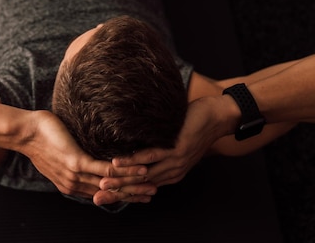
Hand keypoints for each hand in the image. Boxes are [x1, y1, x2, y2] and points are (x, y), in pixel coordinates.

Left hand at [23, 110, 152, 202]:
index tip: (139, 194)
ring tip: (151, 180)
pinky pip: (105, 169)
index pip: (101, 193)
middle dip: (132, 193)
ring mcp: (75, 174)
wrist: (24, 131)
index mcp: (70, 185)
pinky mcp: (76, 161)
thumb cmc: (41, 137)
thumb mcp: (59, 154)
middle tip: (152, 193)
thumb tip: (83, 154)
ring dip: (133, 182)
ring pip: (111, 182)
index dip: (122, 195)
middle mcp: (73, 184)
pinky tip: (139, 167)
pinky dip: (124, 170)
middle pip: (109, 192)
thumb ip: (74, 159)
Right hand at [99, 97, 229, 194]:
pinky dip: (133, 160)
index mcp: (172, 174)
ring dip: (121, 179)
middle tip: (96, 196)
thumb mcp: (176, 145)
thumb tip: (139, 148)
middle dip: (117, 192)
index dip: (123, 193)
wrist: (218, 118)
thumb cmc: (195, 127)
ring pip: (143, 175)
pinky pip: (151, 156)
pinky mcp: (176, 149)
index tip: (103, 196)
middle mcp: (172, 172)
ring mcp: (175, 162)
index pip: (143, 187)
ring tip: (102, 181)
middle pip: (140, 186)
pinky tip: (118, 161)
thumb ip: (160, 151)